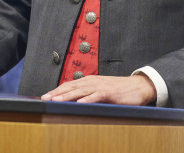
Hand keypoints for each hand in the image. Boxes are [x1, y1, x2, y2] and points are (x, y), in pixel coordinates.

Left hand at [41, 74, 155, 104]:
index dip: (56, 90)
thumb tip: (73, 102)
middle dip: (57, 93)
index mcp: (89, 81)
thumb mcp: (100, 91)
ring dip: (68, 96)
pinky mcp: (110, 92)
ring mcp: (101, 86)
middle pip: (71, 87)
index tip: (44, 97)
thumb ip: (88, 95)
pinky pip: (97, 96)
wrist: (138, 86)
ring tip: (56, 101)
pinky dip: (88, 99)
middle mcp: (93, 81)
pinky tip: (80, 103)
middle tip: (44, 99)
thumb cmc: (119, 90)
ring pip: (81, 91)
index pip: (69, 85)